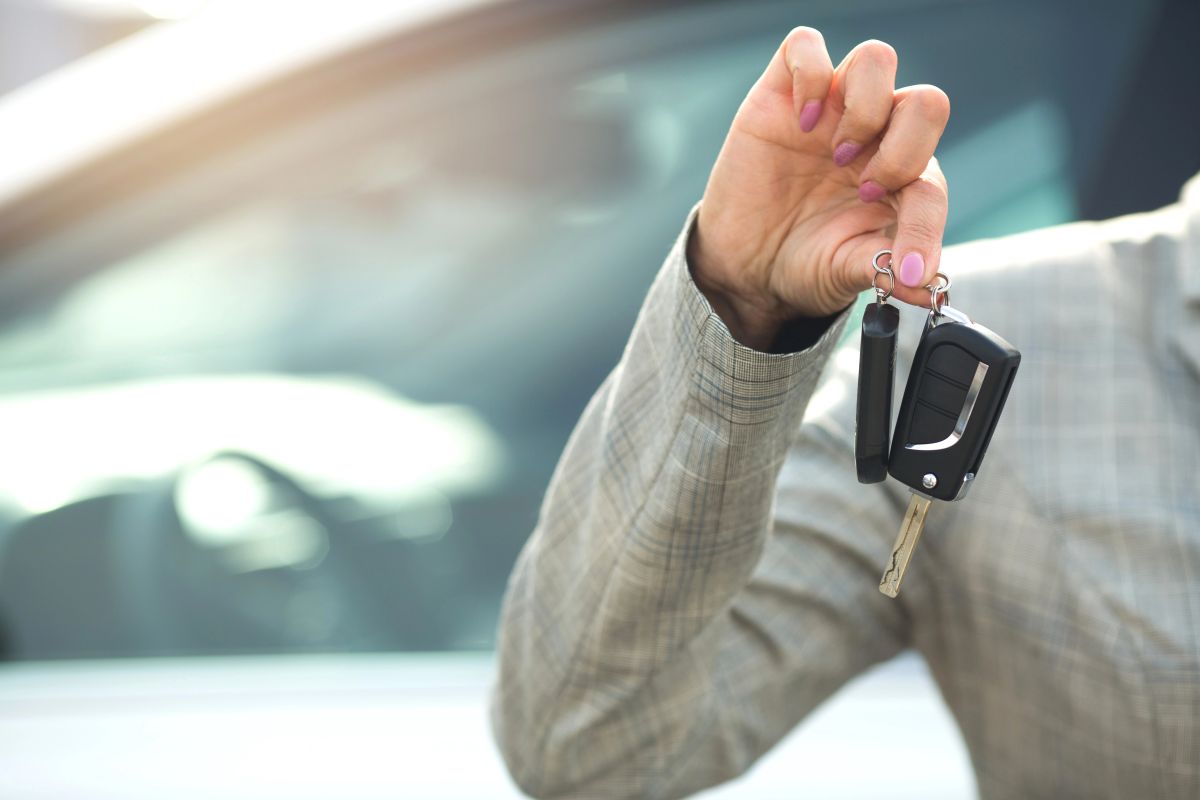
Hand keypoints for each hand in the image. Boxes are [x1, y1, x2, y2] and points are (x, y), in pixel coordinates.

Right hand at [689, 28, 949, 348]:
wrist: (744, 266)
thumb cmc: (803, 263)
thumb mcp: (846, 273)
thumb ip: (886, 270)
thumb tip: (929, 286)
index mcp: (903, 179)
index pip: (933, 182)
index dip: (926, 224)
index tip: (907, 267)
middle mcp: (876, 135)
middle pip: (925, 103)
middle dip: (905, 148)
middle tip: (867, 189)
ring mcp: (830, 110)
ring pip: (876, 59)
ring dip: (865, 108)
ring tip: (836, 153)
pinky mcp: (783, 94)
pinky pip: (806, 46)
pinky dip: (811, 74)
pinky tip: (800, 122)